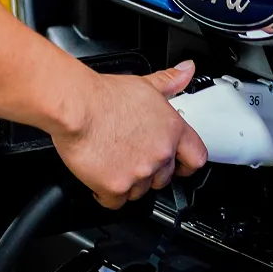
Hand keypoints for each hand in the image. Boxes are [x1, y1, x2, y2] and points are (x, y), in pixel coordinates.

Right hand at [50, 61, 207, 209]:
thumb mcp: (143, 83)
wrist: (75, 107)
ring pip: (140, 191)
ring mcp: (139, 173)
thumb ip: (169, 81)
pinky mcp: (116, 187)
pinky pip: (116, 201)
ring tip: (112, 161)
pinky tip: (99, 175)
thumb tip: (187, 70)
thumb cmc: (102, 95)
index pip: (196, 157)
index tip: (179, 164)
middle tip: (131, 156)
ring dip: (128, 182)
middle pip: (164, 178)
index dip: (187, 163)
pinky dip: (107, 193)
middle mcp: (160, 153)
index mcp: (171, 129)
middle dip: (149, 171)